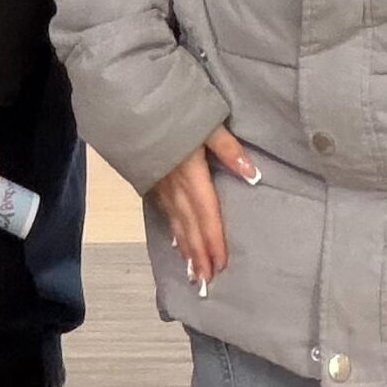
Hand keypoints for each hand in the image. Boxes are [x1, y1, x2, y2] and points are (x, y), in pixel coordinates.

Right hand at [147, 126, 258, 296]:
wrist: (134, 104)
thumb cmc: (175, 111)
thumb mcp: (208, 124)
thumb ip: (229, 150)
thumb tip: (253, 175)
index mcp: (192, 176)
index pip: (207, 216)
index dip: (214, 242)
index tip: (220, 266)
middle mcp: (175, 187)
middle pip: (190, 227)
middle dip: (198, 255)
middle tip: (204, 282)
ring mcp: (160, 186)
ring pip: (175, 223)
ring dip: (185, 248)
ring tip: (192, 272)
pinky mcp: (150, 180)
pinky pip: (163, 212)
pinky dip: (172, 230)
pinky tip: (175, 241)